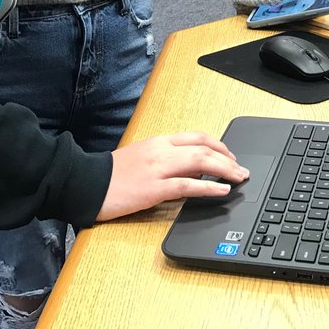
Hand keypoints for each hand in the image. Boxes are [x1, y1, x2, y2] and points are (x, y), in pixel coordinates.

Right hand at [96, 132, 248, 220]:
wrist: (85, 182)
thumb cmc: (111, 174)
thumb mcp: (141, 157)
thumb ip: (166, 158)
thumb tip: (192, 168)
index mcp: (158, 142)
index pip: (196, 137)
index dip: (219, 144)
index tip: (231, 154)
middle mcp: (161, 150)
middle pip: (204, 148)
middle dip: (228, 158)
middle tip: (242, 170)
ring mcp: (158, 168)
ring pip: (200, 162)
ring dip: (225, 170)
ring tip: (239, 178)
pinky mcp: (153, 189)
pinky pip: (188, 185)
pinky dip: (209, 187)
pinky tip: (222, 192)